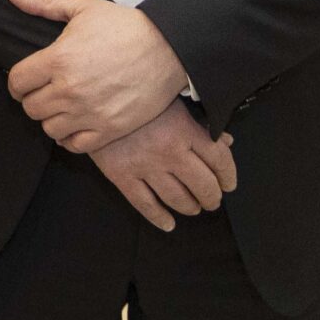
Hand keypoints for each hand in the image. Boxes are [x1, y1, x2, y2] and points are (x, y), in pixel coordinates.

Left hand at [4, 0, 189, 154]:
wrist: (168, 48)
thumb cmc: (124, 26)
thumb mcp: (83, 7)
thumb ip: (43, 2)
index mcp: (59, 59)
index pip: (17, 82)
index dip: (17, 81)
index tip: (26, 80)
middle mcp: (69, 90)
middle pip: (30, 108)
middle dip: (33, 99)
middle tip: (46, 91)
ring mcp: (89, 113)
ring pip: (49, 129)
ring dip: (51, 118)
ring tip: (62, 106)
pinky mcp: (109, 130)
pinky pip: (74, 146)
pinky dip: (70, 138)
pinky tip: (76, 123)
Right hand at [88, 101, 236, 231]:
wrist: (90, 98)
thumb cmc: (135, 97)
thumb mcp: (171, 101)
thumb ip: (200, 122)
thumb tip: (225, 141)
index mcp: (184, 129)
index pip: (219, 159)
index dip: (228, 175)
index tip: (228, 183)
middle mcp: (168, 151)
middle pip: (203, 185)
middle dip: (212, 197)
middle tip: (212, 200)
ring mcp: (145, 166)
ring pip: (178, 199)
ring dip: (190, 207)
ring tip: (193, 207)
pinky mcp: (122, 175)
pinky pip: (145, 205)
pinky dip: (160, 218)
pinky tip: (168, 223)